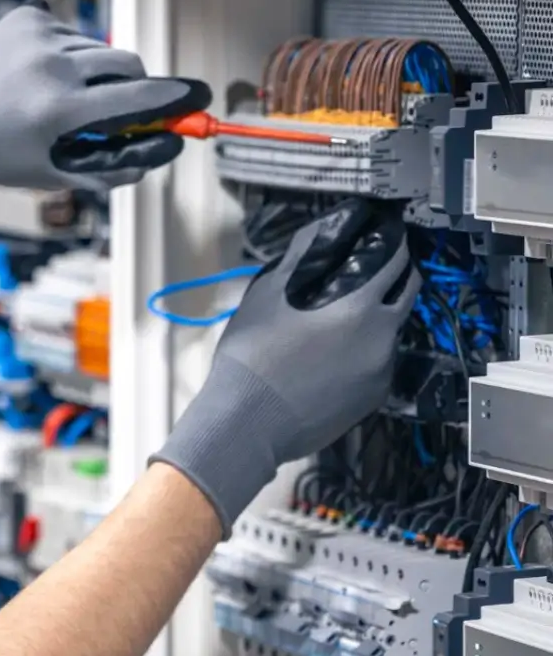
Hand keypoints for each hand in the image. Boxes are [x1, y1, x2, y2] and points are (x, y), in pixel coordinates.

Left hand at [0, 4, 210, 191]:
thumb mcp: (54, 173)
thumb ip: (114, 165)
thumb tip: (168, 148)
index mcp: (57, 109)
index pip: (136, 98)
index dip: (174, 99)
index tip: (200, 97)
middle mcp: (49, 66)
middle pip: (126, 63)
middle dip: (133, 86)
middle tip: (115, 108)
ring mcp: (37, 36)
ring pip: (98, 49)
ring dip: (94, 72)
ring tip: (56, 97)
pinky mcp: (26, 18)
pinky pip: (70, 34)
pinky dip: (66, 55)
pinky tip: (36, 76)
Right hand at [151, 215, 420, 530]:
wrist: (247, 424)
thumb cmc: (252, 357)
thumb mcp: (265, 296)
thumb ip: (299, 259)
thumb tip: (318, 231)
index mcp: (359, 306)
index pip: (395, 263)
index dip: (394, 244)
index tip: (389, 236)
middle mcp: (382, 337)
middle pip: (408, 295)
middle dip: (399, 277)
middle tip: (380, 269)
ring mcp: (382, 372)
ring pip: (392, 333)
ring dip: (380, 318)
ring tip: (349, 318)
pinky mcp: (374, 400)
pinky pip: (379, 364)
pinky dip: (367, 352)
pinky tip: (339, 356)